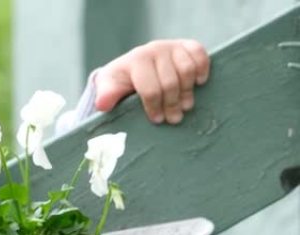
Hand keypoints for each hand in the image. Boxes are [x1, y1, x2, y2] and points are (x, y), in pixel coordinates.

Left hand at [94, 39, 209, 124]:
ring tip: (186, 106)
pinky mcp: (186, 45)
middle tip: (174, 119)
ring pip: (186, 70)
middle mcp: (153, 49)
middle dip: (172, 104)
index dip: (154, 106)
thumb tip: (102, 105)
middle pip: (170, 82)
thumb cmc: (122, 81)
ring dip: (187, 91)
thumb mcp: (110, 88)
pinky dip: (202, 69)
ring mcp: (171, 46)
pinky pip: (199, 54)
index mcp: (135, 61)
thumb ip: (106, 96)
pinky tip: (199, 83)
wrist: (134, 65)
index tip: (157, 120)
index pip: (149, 88)